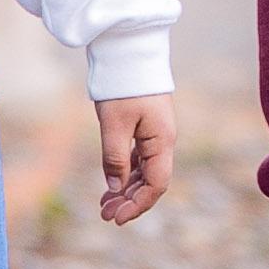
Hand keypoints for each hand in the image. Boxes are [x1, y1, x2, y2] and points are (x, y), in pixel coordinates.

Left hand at [93, 93, 173, 225]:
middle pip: (151, 181)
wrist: (128, 50)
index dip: (138, 205)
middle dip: (130, 201)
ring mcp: (155, 135)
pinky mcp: (146, 128)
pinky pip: (139, 159)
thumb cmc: (122, 85)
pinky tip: (111, 184)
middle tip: (105, 216)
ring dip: (126, 190)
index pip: (156, 184)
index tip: (117, 218)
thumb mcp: (114, 124)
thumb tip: (115, 189)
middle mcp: (163, 141)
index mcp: (162, 141)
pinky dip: (126, 174)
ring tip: (104, 205)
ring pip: (144, 172)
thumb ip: (114, 158)